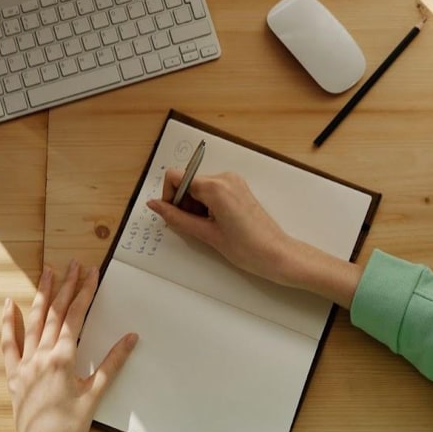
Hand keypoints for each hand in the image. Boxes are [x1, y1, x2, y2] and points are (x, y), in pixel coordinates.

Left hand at [1, 260, 137, 431]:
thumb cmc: (71, 427)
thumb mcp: (96, 394)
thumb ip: (112, 363)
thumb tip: (131, 338)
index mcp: (62, 358)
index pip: (75, 316)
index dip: (84, 291)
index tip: (91, 272)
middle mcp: (41, 356)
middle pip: (55, 312)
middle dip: (66, 286)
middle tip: (74, 264)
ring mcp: (24, 365)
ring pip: (33, 321)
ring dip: (42, 295)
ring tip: (47, 272)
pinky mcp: (13, 376)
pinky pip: (8, 344)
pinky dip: (8, 323)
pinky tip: (10, 304)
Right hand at [149, 169, 364, 308]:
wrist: (277, 255)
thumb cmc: (247, 248)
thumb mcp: (206, 234)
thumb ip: (176, 218)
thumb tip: (154, 205)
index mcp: (216, 186)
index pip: (176, 176)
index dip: (169, 196)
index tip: (173, 215)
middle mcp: (225, 177)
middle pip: (187, 182)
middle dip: (183, 204)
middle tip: (193, 228)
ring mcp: (233, 181)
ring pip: (198, 187)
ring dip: (195, 206)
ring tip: (207, 229)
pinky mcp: (238, 188)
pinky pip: (212, 191)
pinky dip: (206, 205)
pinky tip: (215, 224)